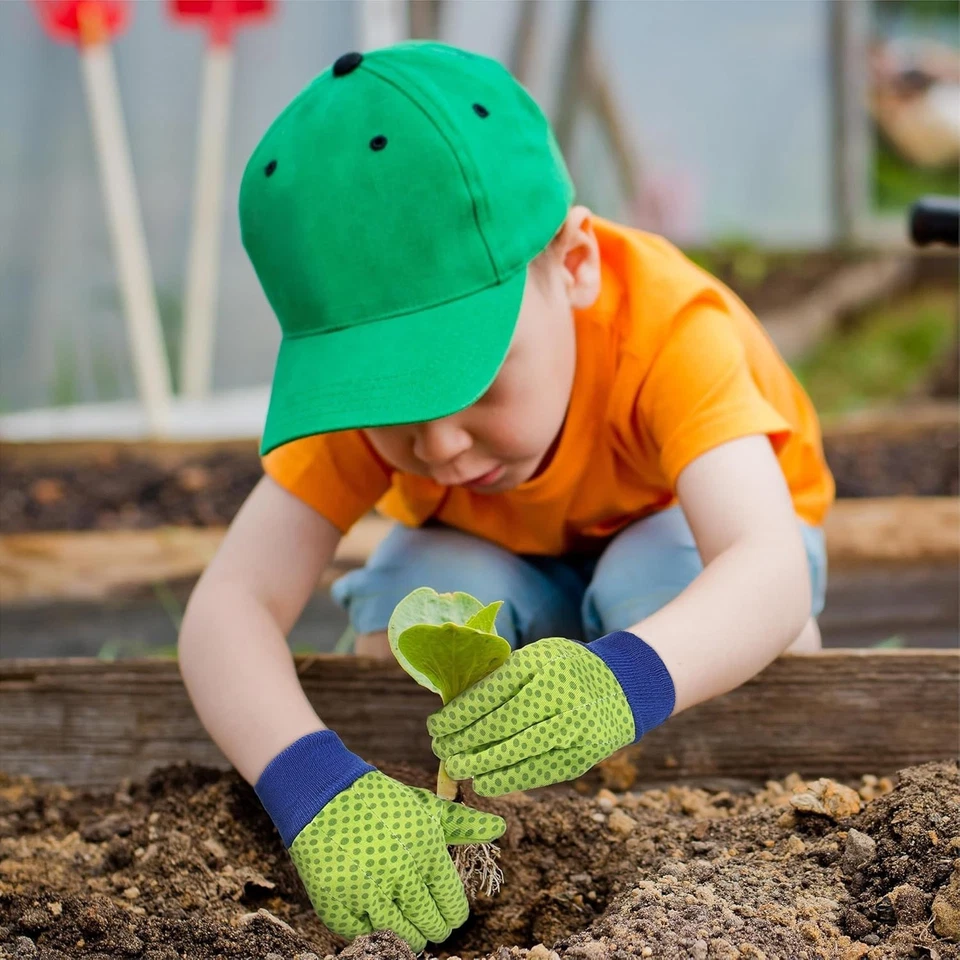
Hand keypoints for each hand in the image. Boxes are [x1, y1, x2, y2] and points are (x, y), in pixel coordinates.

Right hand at [255, 731, 504, 951]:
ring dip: (408, 934)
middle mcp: (400, 875)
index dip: (452, 914)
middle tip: (425, 916)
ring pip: (402, 939)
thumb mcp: (425, 808)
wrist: (324, 794)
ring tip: (405, 919)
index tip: (446, 910)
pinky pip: (366, 936)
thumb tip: (500, 827)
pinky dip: (374, 931)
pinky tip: (377, 915)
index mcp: (427, 852)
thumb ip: (462, 824)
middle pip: (431, 929)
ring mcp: (367, 892)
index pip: (453, 909)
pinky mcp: (337, 904)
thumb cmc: (383, 802)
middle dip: (432, 926)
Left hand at [428, 633, 674, 795]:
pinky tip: (483, 782)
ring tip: (454, 767)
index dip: (457, 716)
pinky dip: (505, 780)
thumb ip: (502, 676)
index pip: (488, 695)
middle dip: (461, 742)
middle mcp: (556, 696)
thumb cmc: (566, 669)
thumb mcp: (537, 655)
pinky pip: (535, 773)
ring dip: (477, 765)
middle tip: (439, 750)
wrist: (623, 686)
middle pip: (497, 726)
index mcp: (539, 665)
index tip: (436, 725)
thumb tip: (454, 707)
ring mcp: (571, 728)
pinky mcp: (580, 756)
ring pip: (513, 753)